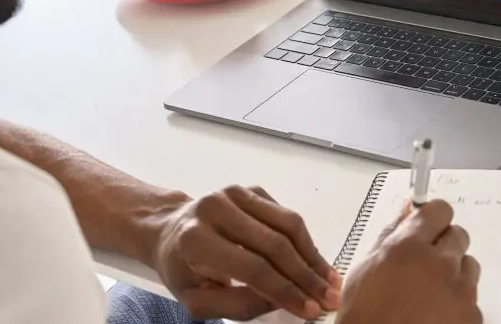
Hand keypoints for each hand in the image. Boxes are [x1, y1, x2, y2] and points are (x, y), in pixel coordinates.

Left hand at [150, 185, 340, 320]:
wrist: (169, 231)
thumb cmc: (183, 270)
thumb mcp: (198, 300)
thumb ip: (239, 305)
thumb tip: (282, 300)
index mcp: (197, 239)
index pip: (253, 267)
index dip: (286, 290)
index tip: (310, 309)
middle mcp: (216, 209)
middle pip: (275, 245)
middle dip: (307, 276)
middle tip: (330, 298)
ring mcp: (235, 194)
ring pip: (288, 225)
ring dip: (313, 256)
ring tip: (331, 281)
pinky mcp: (250, 189)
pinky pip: (286, 216)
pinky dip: (305, 241)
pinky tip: (315, 262)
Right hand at [336, 199, 480, 323]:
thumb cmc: (366, 318)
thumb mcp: (365, 269)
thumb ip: (391, 235)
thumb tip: (408, 211)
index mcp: (408, 248)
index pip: (438, 211)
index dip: (432, 219)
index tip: (428, 227)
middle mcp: (439, 265)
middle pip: (458, 236)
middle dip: (442, 247)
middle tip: (424, 267)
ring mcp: (460, 292)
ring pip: (468, 267)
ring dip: (454, 275)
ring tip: (429, 296)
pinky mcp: (473, 316)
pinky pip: (473, 299)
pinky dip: (459, 304)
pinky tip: (436, 316)